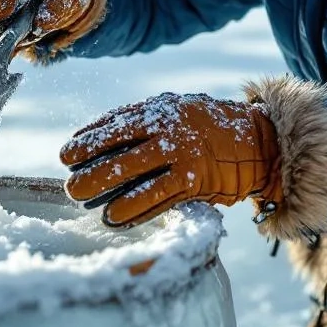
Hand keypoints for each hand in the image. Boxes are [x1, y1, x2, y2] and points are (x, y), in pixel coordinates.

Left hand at [59, 92, 282, 227]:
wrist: (258, 142)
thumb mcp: (180, 112)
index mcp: (162, 109)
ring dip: (102, 186)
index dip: (89, 138)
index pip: (116, 122)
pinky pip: (156, 195)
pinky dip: (133, 208)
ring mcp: (181, 151)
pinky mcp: (193, 178)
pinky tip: (114, 217)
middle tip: (68, 180)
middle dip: (87, 163)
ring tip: (79, 197)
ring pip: (132, 171)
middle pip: (117, 146)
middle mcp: (169, 126)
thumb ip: (149, 123)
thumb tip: (105, 141)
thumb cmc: (211, 130)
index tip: (68, 152)